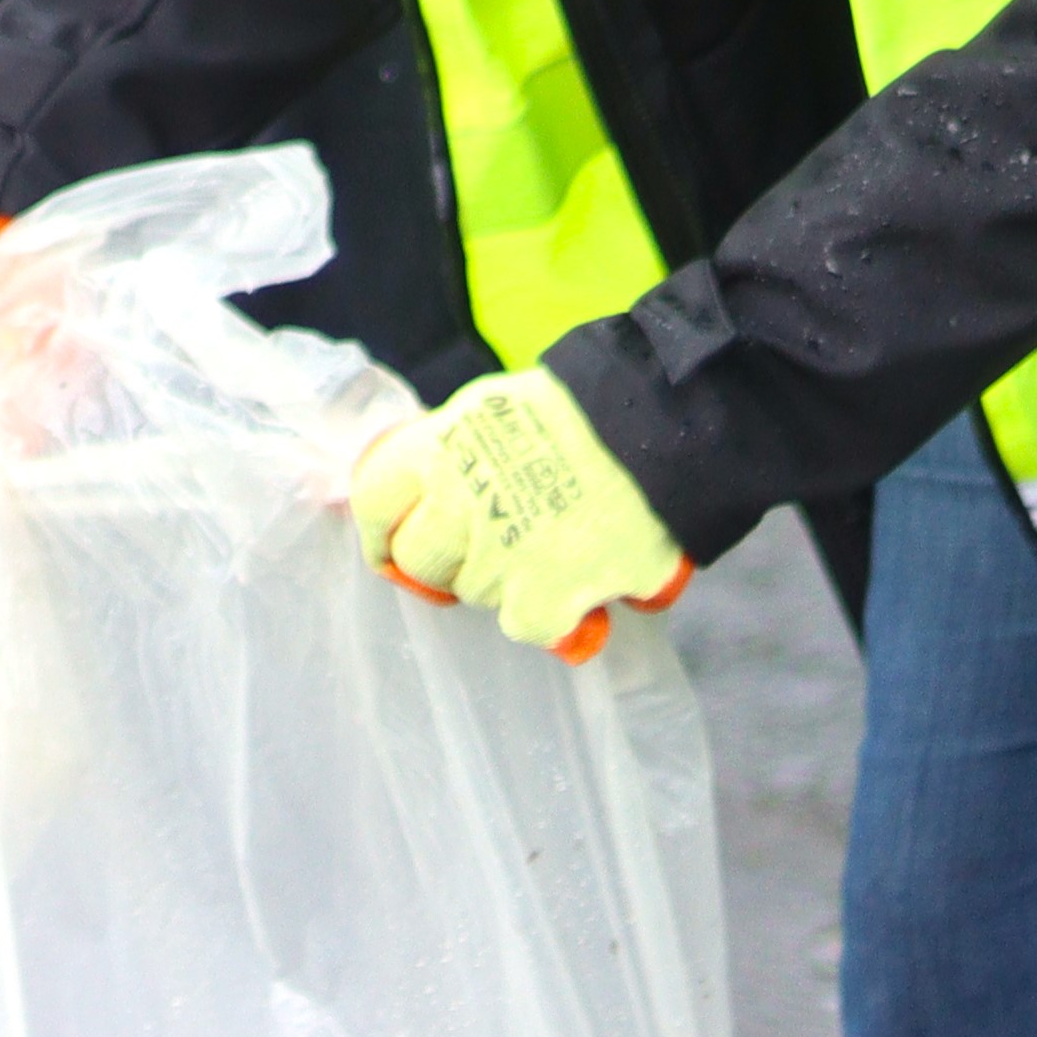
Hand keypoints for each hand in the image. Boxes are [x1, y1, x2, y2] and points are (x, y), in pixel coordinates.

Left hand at [342, 369, 692, 658]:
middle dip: (451, 559)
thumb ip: (452, 456)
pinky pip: (524, 625)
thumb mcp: (495, 412)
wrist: (663, 427)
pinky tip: (579, 583)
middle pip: (420, 560)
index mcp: (438, 447)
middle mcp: (456, 501)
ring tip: (555, 542)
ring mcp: (497, 553)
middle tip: (498, 541)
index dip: (383, 531)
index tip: (394, 547)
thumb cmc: (585, 414)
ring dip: (508, 581)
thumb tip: (423, 501)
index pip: (374, 502)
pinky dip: (551, 614)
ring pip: (476, 593)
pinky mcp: (544, 595)